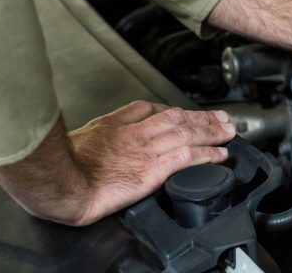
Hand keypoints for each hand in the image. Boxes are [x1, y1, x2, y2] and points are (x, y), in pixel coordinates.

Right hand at [0, 101, 235, 225]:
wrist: (62, 182)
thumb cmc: (64, 165)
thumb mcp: (81, 138)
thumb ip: (100, 132)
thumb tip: (107, 134)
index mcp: (117, 124)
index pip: (153, 110)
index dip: (175, 111)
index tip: (186, 114)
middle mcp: (136, 133)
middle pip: (177, 117)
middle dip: (202, 117)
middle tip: (222, 117)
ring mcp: (146, 150)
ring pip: (187, 133)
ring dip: (212, 131)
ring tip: (229, 131)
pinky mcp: (152, 169)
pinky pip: (187, 157)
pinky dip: (207, 153)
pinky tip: (220, 154)